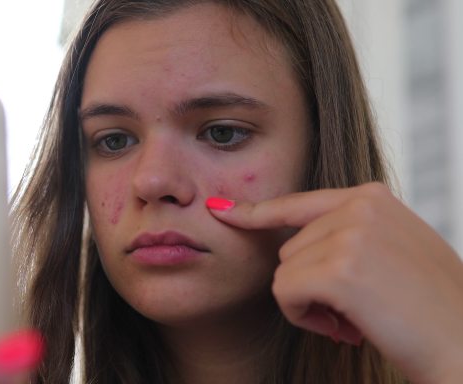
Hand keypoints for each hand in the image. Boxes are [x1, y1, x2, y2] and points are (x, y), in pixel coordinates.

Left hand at [207, 183, 462, 383]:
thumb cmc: (432, 307)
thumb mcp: (397, 250)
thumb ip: (352, 233)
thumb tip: (296, 244)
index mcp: (372, 197)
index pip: (297, 203)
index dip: (257, 212)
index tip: (222, 209)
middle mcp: (359, 206)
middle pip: (289, 249)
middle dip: (311, 286)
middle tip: (354, 311)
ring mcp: (350, 234)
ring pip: (284, 272)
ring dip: (309, 305)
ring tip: (355, 319)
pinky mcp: (339, 269)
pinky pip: (285, 292)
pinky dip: (304, 318)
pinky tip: (344, 328)